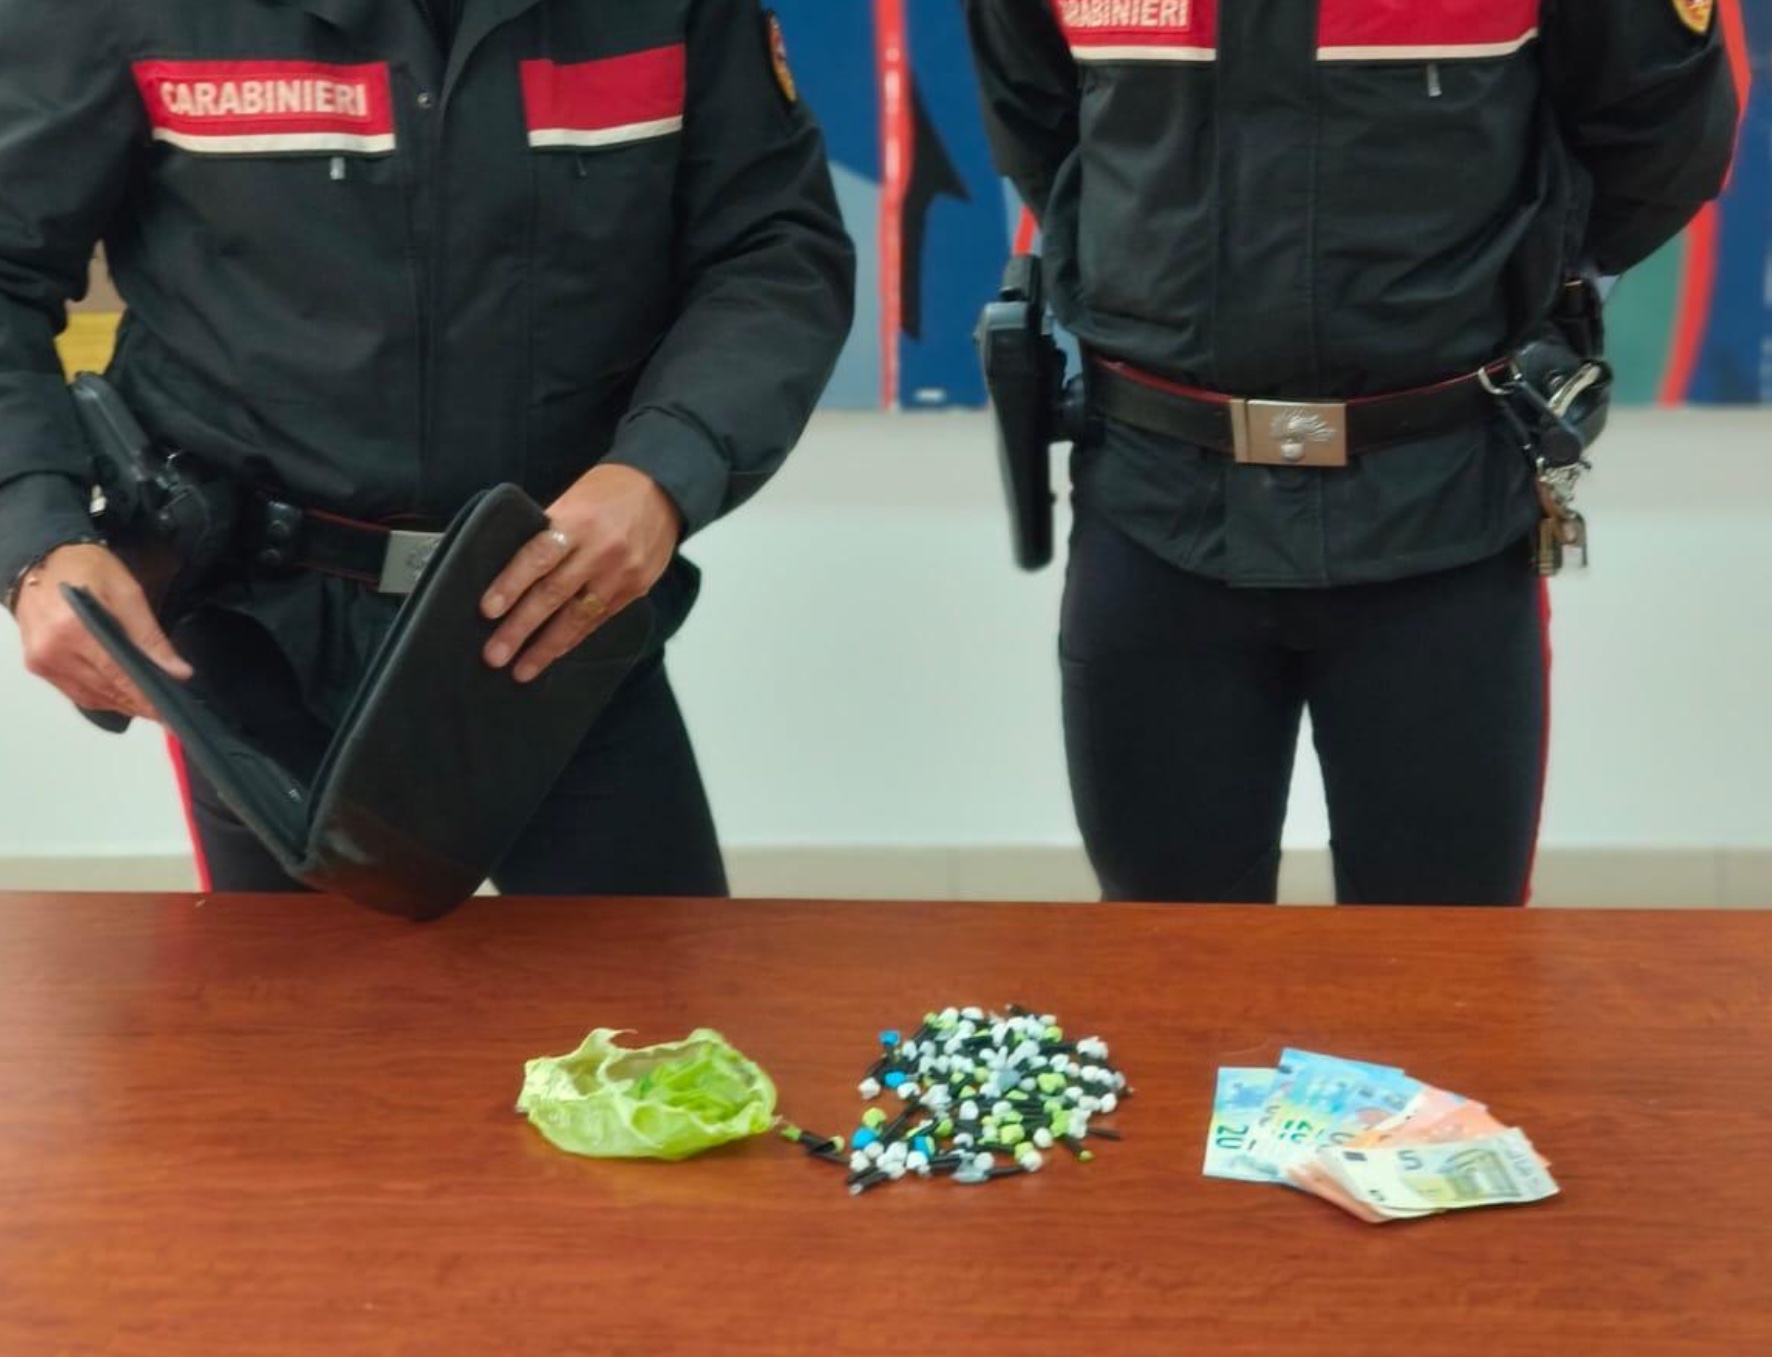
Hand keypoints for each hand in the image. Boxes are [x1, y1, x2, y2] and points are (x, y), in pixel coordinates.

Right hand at [11, 543, 191, 718]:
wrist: (42, 560)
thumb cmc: (87, 569)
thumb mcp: (128, 594)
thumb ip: (150, 637)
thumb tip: (177, 672)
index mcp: (73, 629)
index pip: (119, 675)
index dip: (146, 698)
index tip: (170, 714)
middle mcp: (52, 651)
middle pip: (105, 691)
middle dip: (139, 704)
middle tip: (168, 712)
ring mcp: (41, 661)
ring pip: (91, 697)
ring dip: (122, 704)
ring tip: (150, 706)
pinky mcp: (38, 666)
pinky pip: (76, 693)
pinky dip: (102, 697)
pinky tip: (123, 696)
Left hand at [480, 465, 680, 682]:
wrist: (664, 490)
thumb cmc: (608, 491)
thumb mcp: (574, 498)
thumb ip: (549, 532)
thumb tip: (513, 570)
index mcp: (579, 521)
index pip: (539, 557)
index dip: (511, 585)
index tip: (488, 611)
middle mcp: (602, 551)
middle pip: (554, 594)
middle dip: (521, 628)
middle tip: (494, 654)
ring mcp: (622, 574)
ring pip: (577, 617)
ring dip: (546, 647)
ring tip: (520, 669)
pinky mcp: (635, 590)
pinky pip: (598, 620)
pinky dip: (573, 639)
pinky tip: (553, 654)